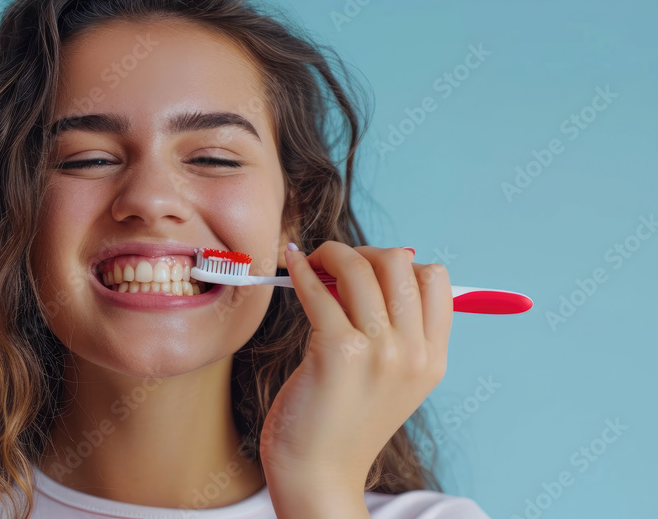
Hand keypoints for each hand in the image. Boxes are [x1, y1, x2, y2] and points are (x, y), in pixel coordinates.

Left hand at [260, 241, 452, 504]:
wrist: (318, 476)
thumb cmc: (342, 424)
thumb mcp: (390, 382)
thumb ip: (394, 335)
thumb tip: (370, 269)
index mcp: (432, 359)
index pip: (436, 280)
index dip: (399, 263)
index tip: (365, 271)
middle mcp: (413, 353)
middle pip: (400, 263)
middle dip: (362, 251)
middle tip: (333, 263)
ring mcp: (380, 352)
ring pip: (361, 267)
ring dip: (330, 253)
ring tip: (309, 262)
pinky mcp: (338, 352)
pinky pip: (319, 290)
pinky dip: (302, 270)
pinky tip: (293, 266)